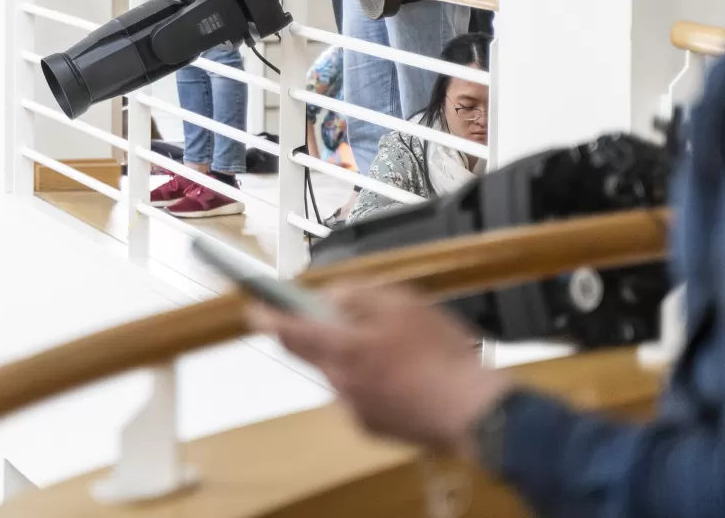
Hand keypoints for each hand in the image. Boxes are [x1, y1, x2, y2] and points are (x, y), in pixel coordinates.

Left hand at [249, 285, 508, 453]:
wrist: (471, 412)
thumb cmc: (438, 353)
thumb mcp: (402, 303)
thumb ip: (359, 294)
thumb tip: (332, 297)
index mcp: (342, 349)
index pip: (290, 331)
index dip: (267, 317)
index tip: (253, 309)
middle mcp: (340, 383)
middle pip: (317, 354)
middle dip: (324, 335)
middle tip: (353, 322)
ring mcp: (356, 410)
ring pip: (342, 375)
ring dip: (356, 359)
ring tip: (399, 351)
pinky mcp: (374, 429)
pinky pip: (363, 396)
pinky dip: (375, 382)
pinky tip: (407, 377)